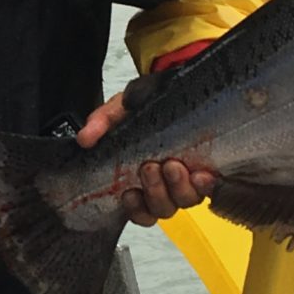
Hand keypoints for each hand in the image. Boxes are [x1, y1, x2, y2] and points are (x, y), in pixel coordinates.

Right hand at [75, 88, 217, 225]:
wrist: (178, 83)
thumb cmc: (149, 102)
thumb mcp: (121, 108)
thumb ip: (102, 122)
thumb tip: (84, 138)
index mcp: (141, 176)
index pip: (138, 209)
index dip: (135, 208)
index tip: (129, 194)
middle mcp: (165, 183)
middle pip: (161, 209)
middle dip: (155, 192)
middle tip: (150, 167)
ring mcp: (187, 178)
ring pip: (183, 202)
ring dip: (177, 188)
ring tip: (173, 165)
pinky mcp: (208, 171)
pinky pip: (209, 188)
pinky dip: (204, 184)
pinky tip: (200, 174)